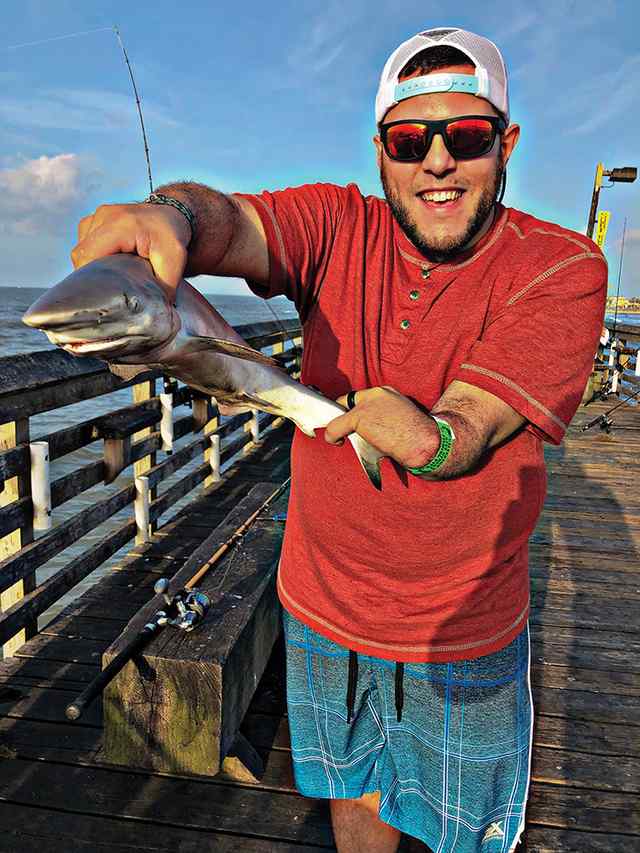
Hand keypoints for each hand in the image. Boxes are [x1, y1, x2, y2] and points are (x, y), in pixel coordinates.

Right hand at [70, 202, 190, 293]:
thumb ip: (164, 286)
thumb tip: (158, 311)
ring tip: (115, 275)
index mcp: (120, 224)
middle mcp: (103, 216)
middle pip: (81, 256)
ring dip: (94, 266)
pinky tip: (112, 263)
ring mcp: (96, 216)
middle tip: (111, 290)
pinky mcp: (94, 221)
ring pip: (82, 251)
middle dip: (93, 275)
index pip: (87, 257)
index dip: (92, 278)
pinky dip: (95, 257)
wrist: (171, 214)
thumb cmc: (172, 236)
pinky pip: (85, 245)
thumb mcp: (174, 261)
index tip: (106, 293)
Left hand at [325, 386, 436, 467]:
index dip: (352, 411)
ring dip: (338, 427)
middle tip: (343, 432)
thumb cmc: (418, 439)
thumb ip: (383, 419)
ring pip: (338, 413)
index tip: (352, 424)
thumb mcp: (400, 421)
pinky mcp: (359, 417)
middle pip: (346, 401)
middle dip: (342, 416)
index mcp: (387, 393)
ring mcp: (367, 404)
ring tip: (341, 439)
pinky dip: (332, 437)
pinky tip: (338, 443)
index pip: (360, 398)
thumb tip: (370, 431)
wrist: (424, 443)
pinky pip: (335, 427)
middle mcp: (376, 394)